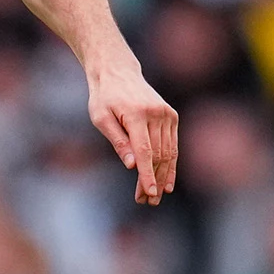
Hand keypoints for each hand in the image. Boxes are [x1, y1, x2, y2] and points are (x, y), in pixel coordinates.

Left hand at [88, 63, 179, 204]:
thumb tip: (132, 165)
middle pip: (158, 155)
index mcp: (137, 114)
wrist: (118, 72)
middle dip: (153, 180)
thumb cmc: (104, 97)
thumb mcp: (101, 118)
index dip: (148, 175)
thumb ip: (118, 142)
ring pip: (168, 152)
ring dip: (162, 176)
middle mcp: (157, 113)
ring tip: (154, 197)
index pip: (146, 151)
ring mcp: (167, 114)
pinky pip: (172, 145)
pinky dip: (170, 164)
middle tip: (146, 201)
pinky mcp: (172, 116)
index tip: (150, 193)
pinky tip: (167, 181)